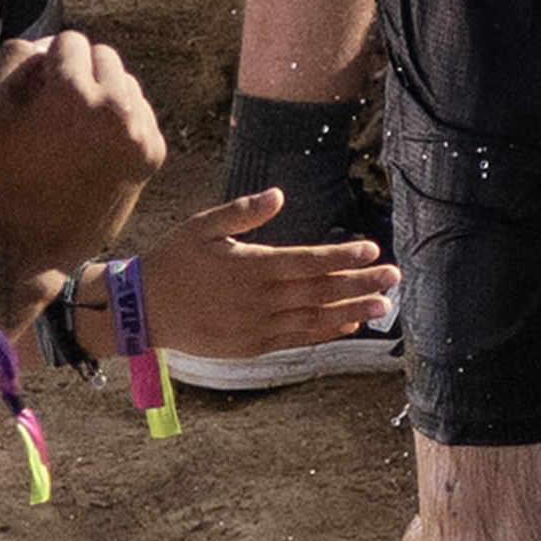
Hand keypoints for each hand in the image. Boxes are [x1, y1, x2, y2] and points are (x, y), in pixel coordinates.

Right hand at [0, 29, 162, 292]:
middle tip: (53, 110)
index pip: (70, 41)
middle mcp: (116, 110)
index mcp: (74, 94)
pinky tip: (92, 145)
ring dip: (101, 94)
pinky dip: (119, 120)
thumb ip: (12, 57)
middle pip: (104, 55)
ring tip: (73, 129)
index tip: (33, 95)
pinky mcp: (153, 155)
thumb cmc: (0, 174)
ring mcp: (140, 134)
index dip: (45, 65)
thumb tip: (47, 45)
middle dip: (79, 73)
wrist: (31, 244)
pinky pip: (140, 112)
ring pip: (125, 82)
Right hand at [130, 184, 396, 364]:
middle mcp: (261, 299)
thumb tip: (278, 196)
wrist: (145, 310)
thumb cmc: (174, 261)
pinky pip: (298, 338)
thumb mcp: (201, 226)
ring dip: (352, 311)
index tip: (371, 251)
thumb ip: (242, 212)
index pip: (308, 261)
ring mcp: (259, 325)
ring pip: (315, 318)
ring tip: (384, 306)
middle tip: (395, 277)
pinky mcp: (254, 345)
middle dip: (360, 283)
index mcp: (252, 266)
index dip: (342, 257)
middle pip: (320, 291)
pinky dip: (325, 331)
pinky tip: (347, 323)